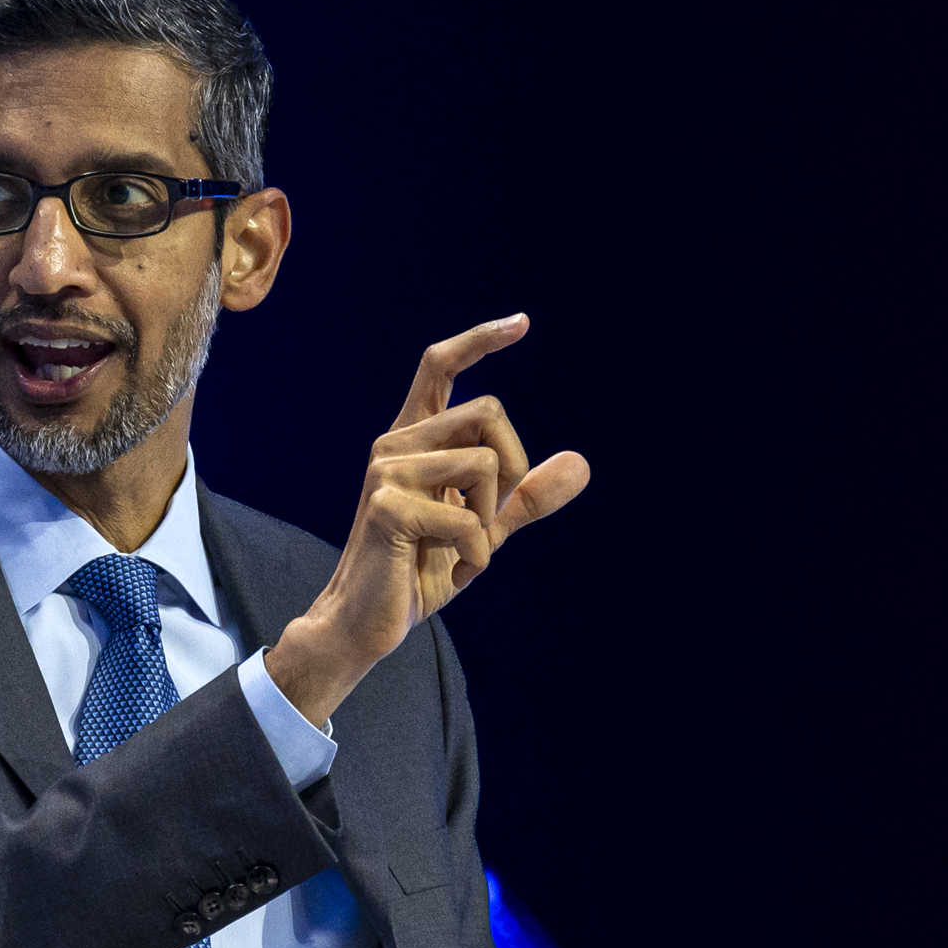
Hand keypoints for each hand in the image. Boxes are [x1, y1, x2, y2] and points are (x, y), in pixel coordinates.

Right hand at [265, 314, 590, 725]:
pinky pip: (471, 521)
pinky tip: (451, 572)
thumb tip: (582, 464)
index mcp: (413, 439)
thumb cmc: (417, 572)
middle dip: (513, 467)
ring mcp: (387, 471)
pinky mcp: (388, 506)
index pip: (439, 367)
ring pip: (484, 464)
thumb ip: (526, 497)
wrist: (365, 623)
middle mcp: (394, 443)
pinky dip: (478, 556)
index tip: (523, 323)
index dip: (480, 339)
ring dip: (491, 520)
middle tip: (489, 520)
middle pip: (490, 411)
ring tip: (461, 552)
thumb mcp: (484, 531)